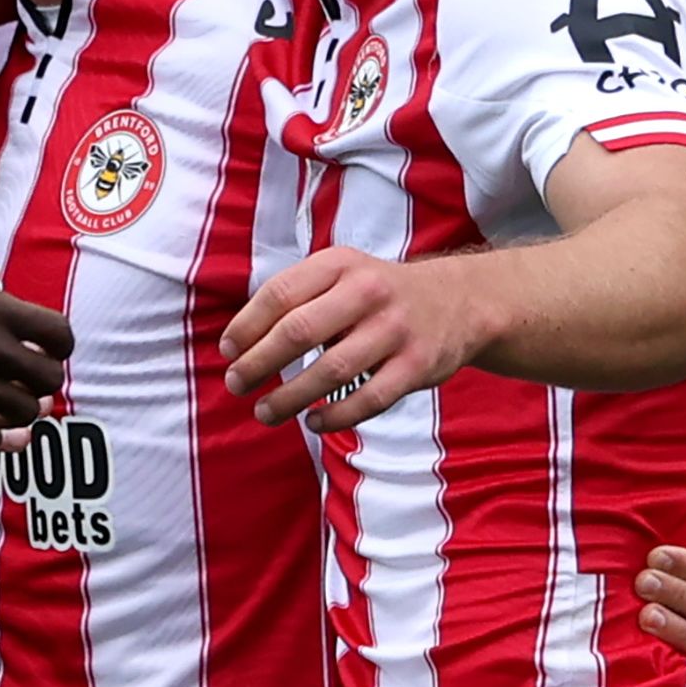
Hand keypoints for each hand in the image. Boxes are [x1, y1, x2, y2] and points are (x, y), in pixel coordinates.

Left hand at [221, 246, 496, 432]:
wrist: (459, 301)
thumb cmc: (377, 294)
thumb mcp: (340, 274)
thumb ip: (296, 299)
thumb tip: (238, 344)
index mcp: (339, 264)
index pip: (279, 294)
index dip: (246, 327)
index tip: (226, 352)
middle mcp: (367, 292)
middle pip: (297, 332)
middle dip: (258, 363)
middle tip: (236, 384)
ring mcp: (395, 330)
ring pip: (330, 371)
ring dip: (289, 397)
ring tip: (264, 412)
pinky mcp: (417, 366)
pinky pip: (368, 399)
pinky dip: (336, 416)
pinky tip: (314, 422)